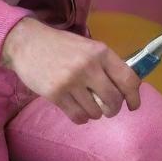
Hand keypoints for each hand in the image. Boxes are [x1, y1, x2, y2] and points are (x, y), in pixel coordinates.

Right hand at [0, 17, 142, 123]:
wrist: (27, 43)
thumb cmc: (60, 45)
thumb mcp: (87, 47)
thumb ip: (105, 64)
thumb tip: (125, 89)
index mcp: (100, 52)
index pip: (128, 79)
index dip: (134, 96)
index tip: (133, 105)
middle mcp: (88, 67)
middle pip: (113, 100)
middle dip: (112, 109)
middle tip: (106, 107)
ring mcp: (71, 82)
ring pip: (96, 112)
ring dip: (94, 113)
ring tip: (85, 103)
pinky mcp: (56, 95)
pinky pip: (78, 117)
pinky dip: (81, 117)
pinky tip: (76, 108)